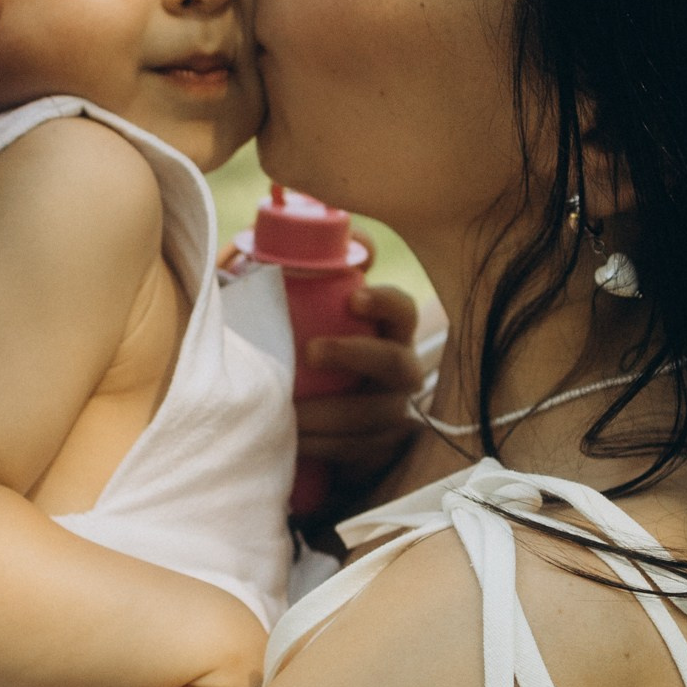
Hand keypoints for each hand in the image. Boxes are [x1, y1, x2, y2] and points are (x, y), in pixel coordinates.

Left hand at [294, 281, 427, 510]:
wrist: (312, 418)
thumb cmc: (307, 352)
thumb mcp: (303, 314)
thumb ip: (301, 277)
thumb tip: (286, 235)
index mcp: (387, 330)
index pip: (400, 309)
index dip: (384, 301)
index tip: (351, 296)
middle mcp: (400, 369)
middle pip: (397, 362)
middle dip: (355, 355)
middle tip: (310, 351)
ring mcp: (393, 413)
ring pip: (374, 415)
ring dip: (328, 414)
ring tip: (287, 410)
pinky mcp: (379, 451)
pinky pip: (358, 452)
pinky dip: (324, 446)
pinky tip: (293, 441)